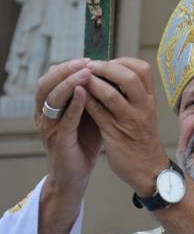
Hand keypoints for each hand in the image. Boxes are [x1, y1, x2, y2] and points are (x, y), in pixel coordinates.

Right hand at [35, 58, 99, 194]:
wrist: (76, 175)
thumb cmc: (84, 141)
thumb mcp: (89, 113)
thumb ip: (93, 95)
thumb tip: (109, 72)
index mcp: (50, 107)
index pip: (51, 78)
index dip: (67, 66)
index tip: (87, 58)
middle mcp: (45, 115)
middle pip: (46, 84)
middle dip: (65, 70)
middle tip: (85, 61)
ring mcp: (49, 128)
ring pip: (52, 99)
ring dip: (69, 83)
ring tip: (86, 72)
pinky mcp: (59, 141)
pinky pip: (65, 119)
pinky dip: (74, 104)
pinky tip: (85, 93)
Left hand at [84, 58, 167, 195]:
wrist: (148, 168)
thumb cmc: (142, 137)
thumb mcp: (144, 112)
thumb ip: (132, 94)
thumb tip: (112, 73)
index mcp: (150, 99)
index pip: (142, 69)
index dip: (123, 61)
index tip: (108, 62)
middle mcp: (143, 107)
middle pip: (129, 77)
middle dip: (106, 68)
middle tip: (90, 66)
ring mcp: (130, 120)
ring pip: (111, 94)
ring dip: (92, 83)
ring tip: (80, 79)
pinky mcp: (115, 133)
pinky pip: (98, 112)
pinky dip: (86, 101)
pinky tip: (77, 96)